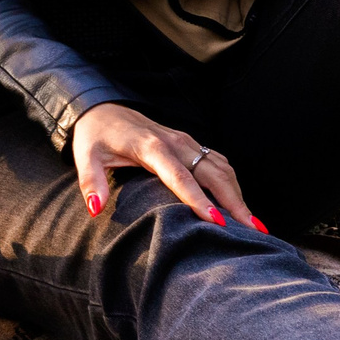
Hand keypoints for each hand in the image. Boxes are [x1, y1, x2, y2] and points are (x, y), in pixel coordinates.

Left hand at [69, 102, 264, 232]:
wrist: (103, 108)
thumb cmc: (95, 136)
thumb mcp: (85, 158)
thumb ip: (91, 183)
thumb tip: (96, 210)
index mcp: (150, 147)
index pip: (180, 177)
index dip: (199, 200)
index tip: (218, 222)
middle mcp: (174, 142)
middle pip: (212, 173)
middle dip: (234, 202)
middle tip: (254, 231)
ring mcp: (185, 141)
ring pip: (221, 167)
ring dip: (238, 194)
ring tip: (254, 224)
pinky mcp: (190, 143)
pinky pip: (218, 162)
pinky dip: (232, 183)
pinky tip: (239, 204)